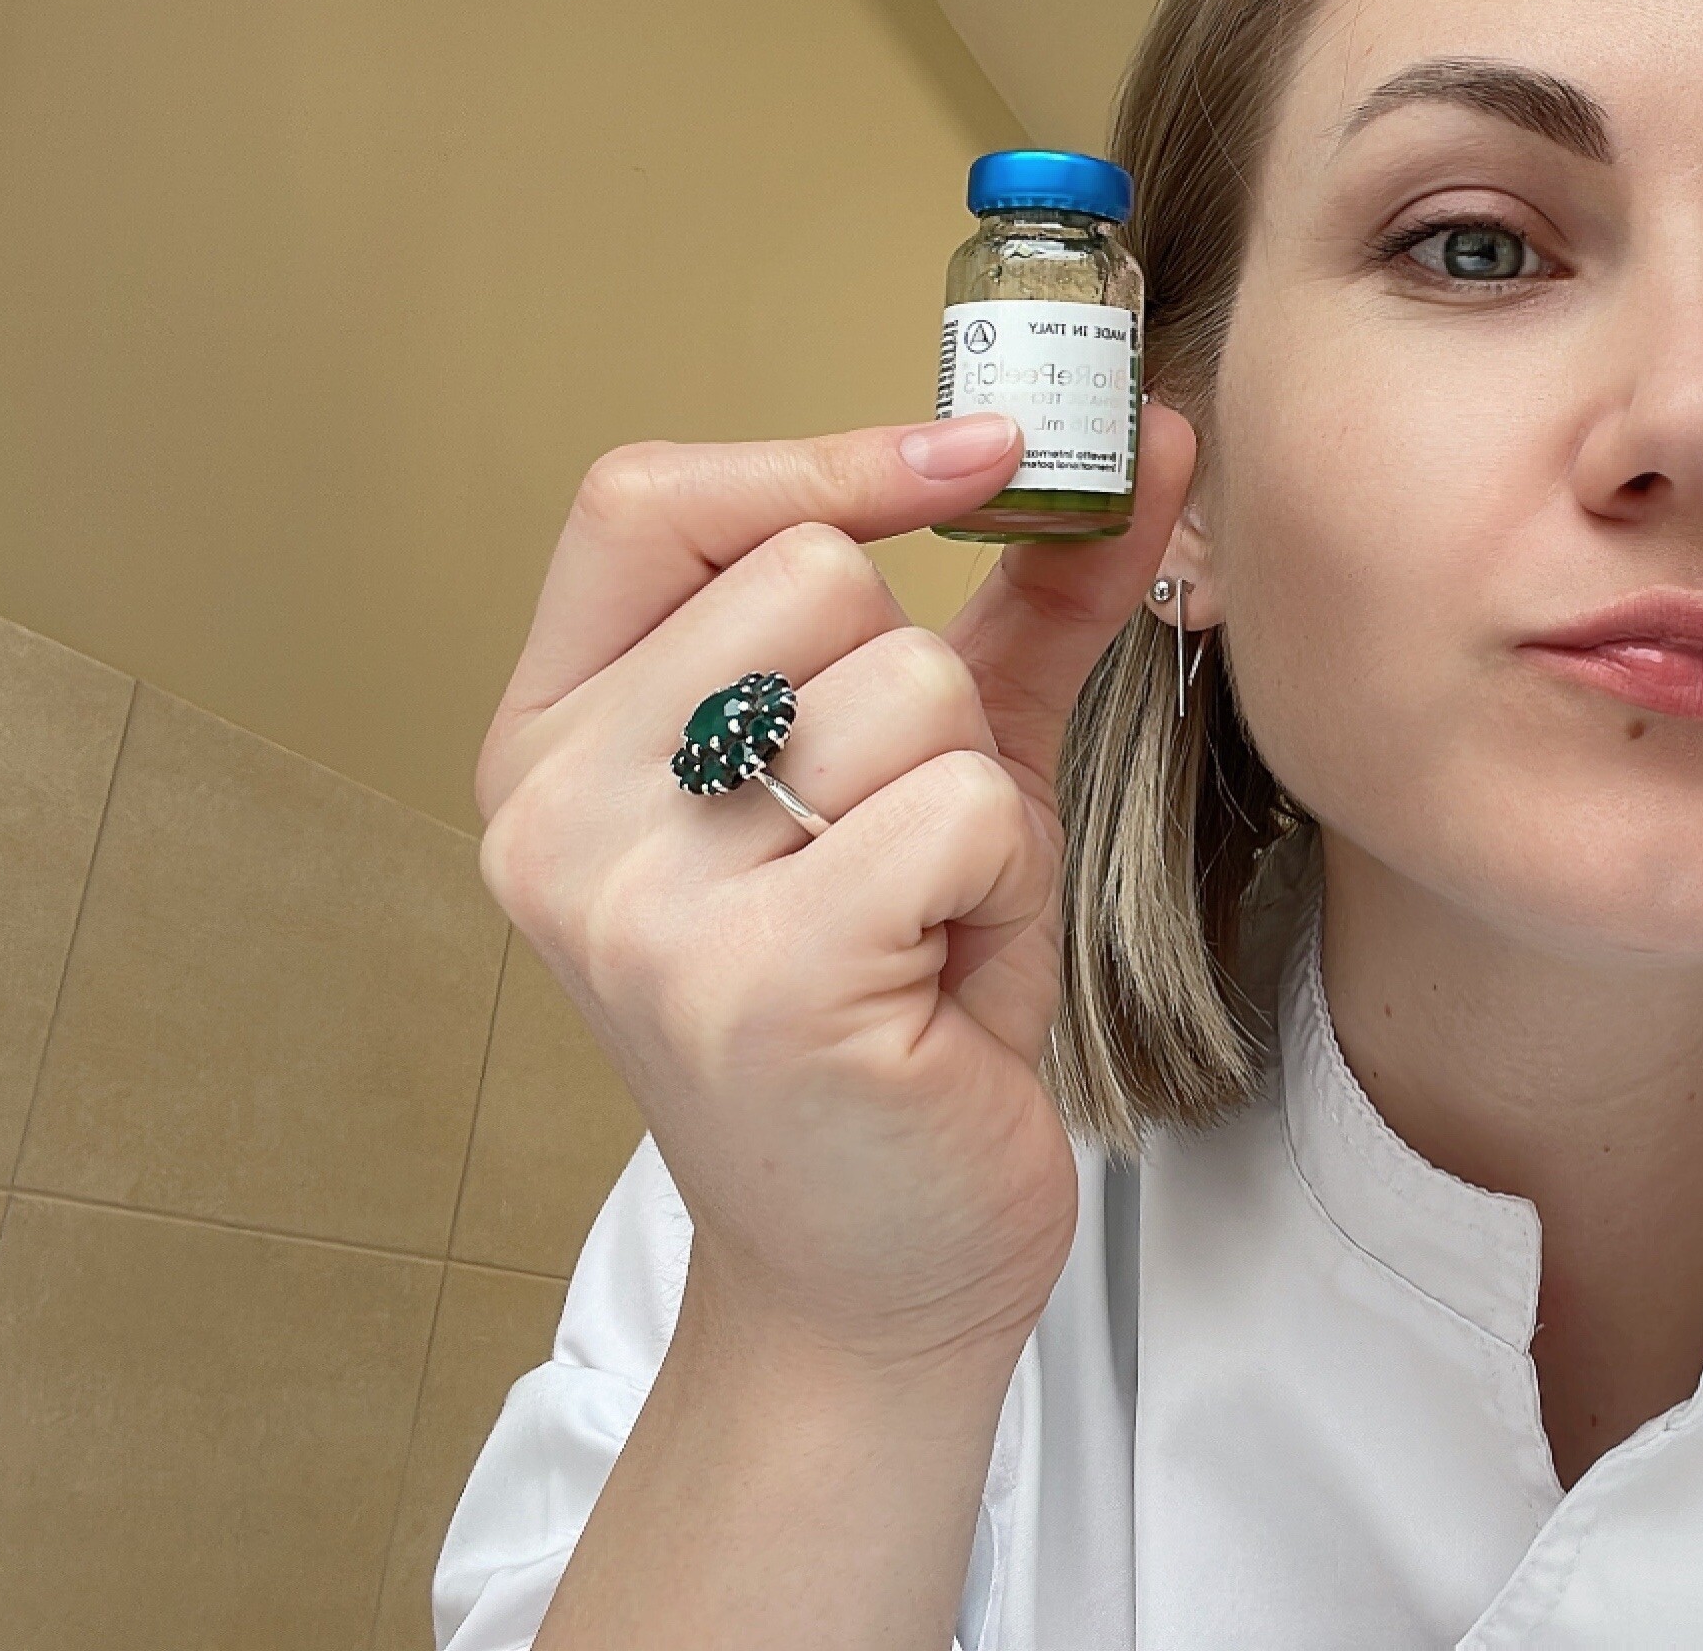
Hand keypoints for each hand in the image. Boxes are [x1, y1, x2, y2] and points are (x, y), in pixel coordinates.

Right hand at [471, 404, 1196, 1374]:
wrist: (877, 1271)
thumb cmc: (897, 1010)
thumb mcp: (939, 771)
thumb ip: (1022, 600)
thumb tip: (1149, 430)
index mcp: (553, 739)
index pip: (647, 499)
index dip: (823, 457)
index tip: (981, 457)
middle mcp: (558, 814)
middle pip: (812, 575)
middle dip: (924, 692)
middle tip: (902, 843)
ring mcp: (639, 904)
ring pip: (907, 687)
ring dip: (976, 803)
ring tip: (924, 923)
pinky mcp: (756, 984)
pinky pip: (960, 808)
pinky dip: (998, 883)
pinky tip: (940, 980)